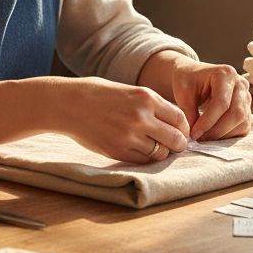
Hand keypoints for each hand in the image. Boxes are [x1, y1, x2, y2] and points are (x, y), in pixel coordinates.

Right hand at [58, 77, 189, 163]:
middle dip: (178, 144)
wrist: (68, 104)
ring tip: (154, 147)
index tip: (180, 131)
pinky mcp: (117, 151)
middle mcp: (141, 117)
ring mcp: (129, 136)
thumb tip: (174, 123)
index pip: (180, 119)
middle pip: (176, 139)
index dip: (183, 128)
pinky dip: (145, 158)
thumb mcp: (130, 91)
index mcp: (146, 98)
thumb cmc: (99, 95)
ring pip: (160, 153)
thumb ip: (152, 105)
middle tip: (173, 144)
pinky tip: (139, 150)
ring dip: (161, 152)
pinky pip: (142, 161)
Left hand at [170, 59, 251, 141]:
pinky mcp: (247, 110)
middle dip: (216, 131)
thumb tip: (194, 134)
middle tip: (199, 138)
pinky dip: (228, 135)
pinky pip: (243, 128)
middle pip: (236, 113)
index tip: (194, 133)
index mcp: (225, 74)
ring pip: (242, 122)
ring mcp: (246, 97)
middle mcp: (241, 84)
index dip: (208, 121)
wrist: (194, 78)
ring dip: (222, 134)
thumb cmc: (188, 81)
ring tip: (203, 137)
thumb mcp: (183, 91)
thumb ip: (188, 111)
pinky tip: (212, 135)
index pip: (222, 102)